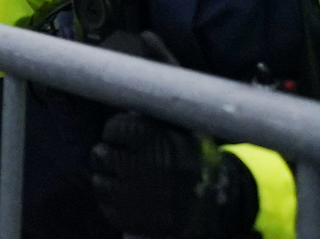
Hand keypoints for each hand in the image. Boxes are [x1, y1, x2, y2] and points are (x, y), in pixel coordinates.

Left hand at [89, 112, 255, 238]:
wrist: (220, 204)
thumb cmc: (197, 161)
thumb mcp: (183, 132)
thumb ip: (154, 119)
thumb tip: (127, 99)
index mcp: (157, 142)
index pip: (116, 127)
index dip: (118, 130)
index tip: (124, 135)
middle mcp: (144, 168)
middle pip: (101, 154)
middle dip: (108, 154)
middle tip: (121, 157)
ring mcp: (137, 197)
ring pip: (99, 181)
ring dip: (108, 178)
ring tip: (125, 177)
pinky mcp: (132, 219)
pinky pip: (106, 206)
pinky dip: (112, 201)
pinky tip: (128, 196)